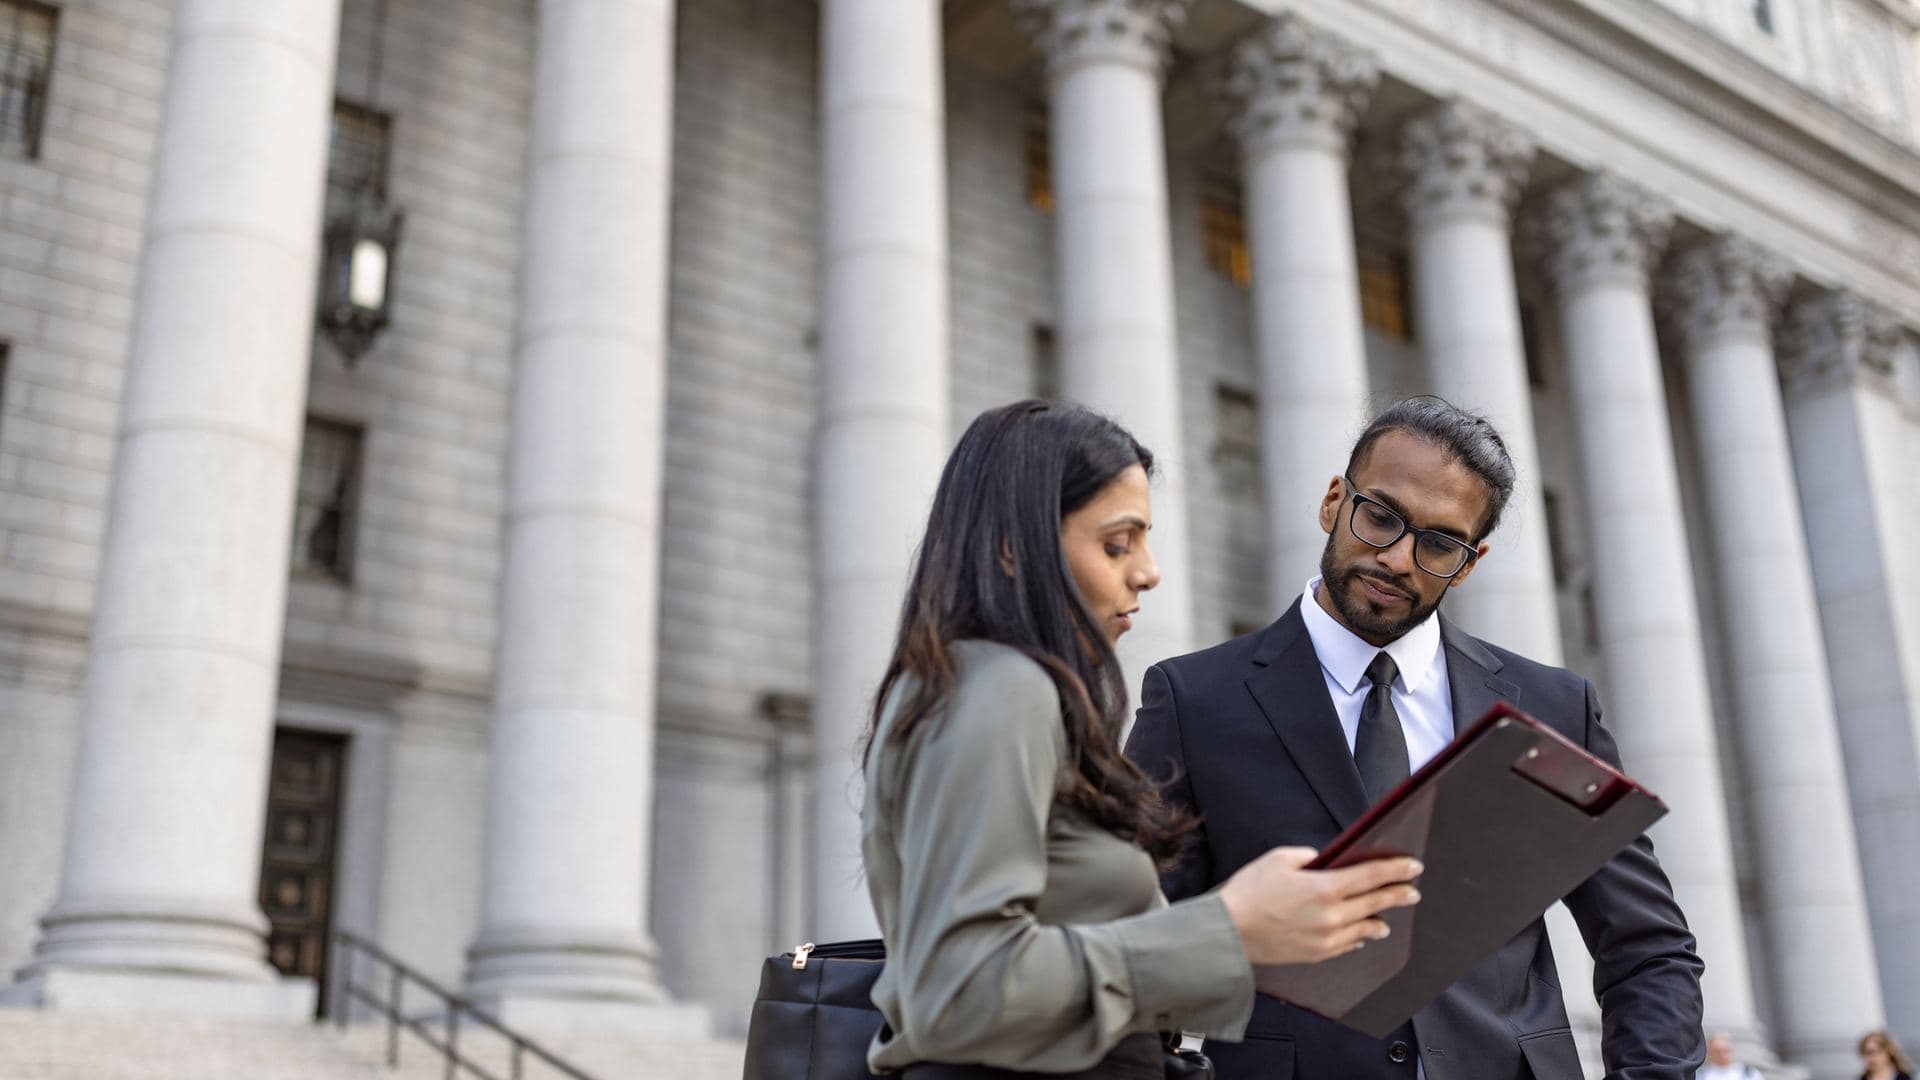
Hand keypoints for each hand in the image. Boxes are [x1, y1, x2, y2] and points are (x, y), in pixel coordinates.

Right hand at [1217, 847, 1421, 965]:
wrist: (1229, 931)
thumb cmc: (1250, 892)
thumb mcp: (1279, 858)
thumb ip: (1309, 856)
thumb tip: (1324, 862)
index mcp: (1325, 887)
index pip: (1372, 875)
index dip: (1396, 869)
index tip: (1413, 866)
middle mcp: (1332, 915)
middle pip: (1376, 902)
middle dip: (1398, 894)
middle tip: (1412, 891)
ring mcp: (1327, 939)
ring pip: (1365, 929)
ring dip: (1379, 920)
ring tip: (1386, 918)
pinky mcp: (1316, 955)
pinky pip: (1347, 946)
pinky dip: (1357, 939)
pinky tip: (1361, 936)